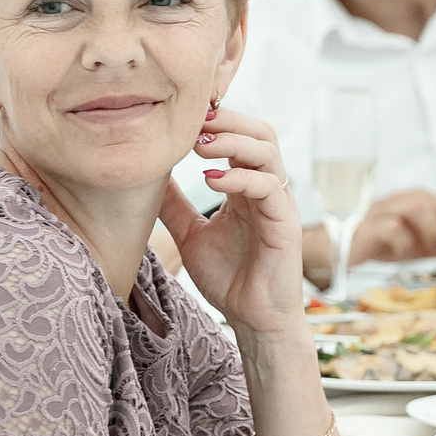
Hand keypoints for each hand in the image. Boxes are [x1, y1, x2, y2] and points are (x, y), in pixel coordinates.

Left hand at [162, 104, 306, 333]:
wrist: (252, 318)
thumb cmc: (229, 278)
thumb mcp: (190, 234)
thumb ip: (175, 206)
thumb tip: (149, 177)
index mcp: (245, 187)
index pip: (240, 137)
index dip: (217, 121)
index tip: (182, 116)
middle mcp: (265, 189)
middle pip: (260, 133)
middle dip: (229, 120)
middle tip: (194, 120)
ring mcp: (278, 204)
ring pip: (267, 152)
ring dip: (233, 141)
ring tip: (199, 145)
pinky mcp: (286, 223)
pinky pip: (269, 187)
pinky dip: (240, 177)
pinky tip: (212, 181)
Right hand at [350, 189, 435, 266]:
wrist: (342, 247)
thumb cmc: (385, 242)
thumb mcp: (424, 246)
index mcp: (423, 203)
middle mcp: (406, 201)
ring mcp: (386, 211)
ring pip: (417, 209)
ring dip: (434, 230)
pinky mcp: (368, 226)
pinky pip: (389, 228)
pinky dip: (403, 240)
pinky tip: (407, 253)